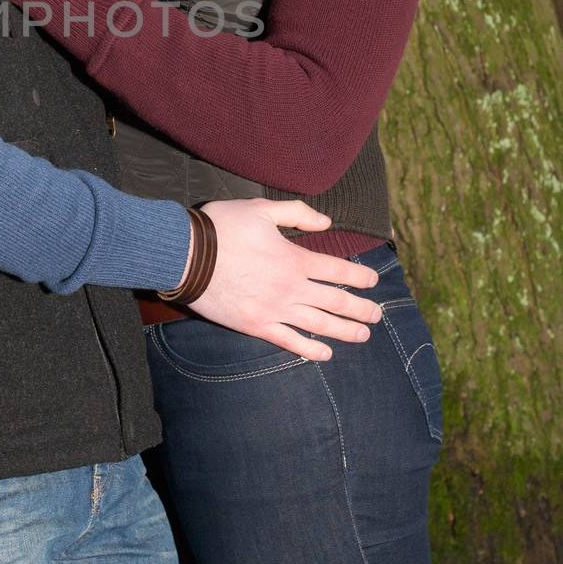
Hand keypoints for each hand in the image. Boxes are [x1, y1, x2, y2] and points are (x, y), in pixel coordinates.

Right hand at [186, 199, 380, 360]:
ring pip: (319, 325)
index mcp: (295, 259)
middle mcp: (291, 288)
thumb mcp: (261, 209)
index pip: (339, 270)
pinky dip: (310, 350)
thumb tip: (327, 222)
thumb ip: (297, 213)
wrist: (187, 255)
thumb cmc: (223, 228)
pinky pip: (290, 342)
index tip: (373, 282)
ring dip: (345, 331)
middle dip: (361, 309)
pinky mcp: (256, 326)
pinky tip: (325, 354)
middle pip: (336, 302)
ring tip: (363, 335)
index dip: (360, 277)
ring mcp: (275, 310)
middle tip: (377, 315)